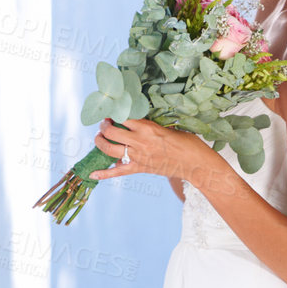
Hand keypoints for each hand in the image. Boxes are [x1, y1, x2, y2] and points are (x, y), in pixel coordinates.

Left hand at [90, 118, 209, 183]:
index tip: (113, 112)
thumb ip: (151, 125)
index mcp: (148, 128)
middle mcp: (140, 142)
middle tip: (104, 125)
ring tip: (99, 138)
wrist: (195, 164)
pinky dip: (104, 174)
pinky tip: (92, 175)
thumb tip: (137, 121)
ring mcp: (138, 157)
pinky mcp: (139, 169)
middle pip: (111, 132)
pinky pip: (117, 172)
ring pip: (109, 149)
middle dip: (104, 127)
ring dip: (100, 143)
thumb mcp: (168, 127)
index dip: (114, 114)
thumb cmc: (186, 142)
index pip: (123, 117)